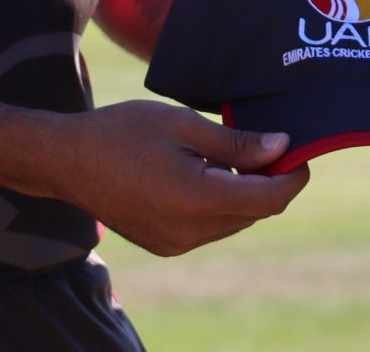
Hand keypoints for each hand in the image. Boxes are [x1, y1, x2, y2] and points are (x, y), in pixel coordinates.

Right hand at [48, 101, 308, 256]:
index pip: (267, 199)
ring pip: (234, 222)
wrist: (68, 161)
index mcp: (195, 198)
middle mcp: (188, 231)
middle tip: (270, 145)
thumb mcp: (182, 124)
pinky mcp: (165, 245)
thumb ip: (235, 142)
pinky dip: (222, 204)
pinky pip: (211, 229)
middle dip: (270, 183)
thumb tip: (282, 147)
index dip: (292, 177)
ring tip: (238, 156)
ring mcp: (175, 243)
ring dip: (246, 194)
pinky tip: (211, 174)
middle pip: (254, 213)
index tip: (301, 152)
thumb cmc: (123, 131)